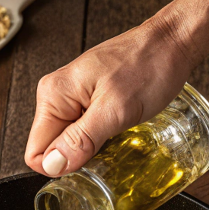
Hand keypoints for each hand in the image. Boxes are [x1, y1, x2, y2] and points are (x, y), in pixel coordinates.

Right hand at [24, 13, 193, 175]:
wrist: (172, 43)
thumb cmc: (149, 66)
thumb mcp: (115, 109)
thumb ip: (81, 139)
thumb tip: (52, 165)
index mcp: (54, 95)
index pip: (35, 152)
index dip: (61, 166)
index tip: (90, 159)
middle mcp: (56, 95)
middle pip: (52, 149)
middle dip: (78, 157)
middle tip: (110, 143)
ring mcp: (72, 97)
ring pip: (69, 143)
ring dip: (91, 148)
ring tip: (116, 134)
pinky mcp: (88, 100)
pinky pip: (82, 132)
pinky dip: (100, 138)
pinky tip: (117, 129)